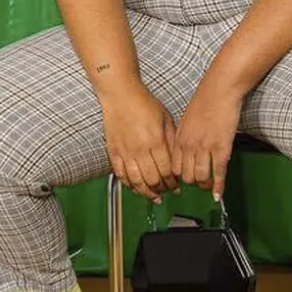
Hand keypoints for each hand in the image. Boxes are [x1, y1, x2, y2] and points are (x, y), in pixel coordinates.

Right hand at [99, 82, 179, 202]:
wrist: (120, 95)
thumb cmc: (143, 104)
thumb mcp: (166, 119)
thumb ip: (172, 141)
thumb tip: (178, 160)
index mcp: (155, 141)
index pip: (166, 172)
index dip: (173, 182)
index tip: (177, 185)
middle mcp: (140, 150)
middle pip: (152, 180)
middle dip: (162, 189)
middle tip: (167, 191)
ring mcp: (125, 152)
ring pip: (136, 182)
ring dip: (146, 192)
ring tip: (154, 195)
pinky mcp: (113, 152)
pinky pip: (121, 175)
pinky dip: (129, 185)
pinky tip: (136, 188)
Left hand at [173, 79, 242, 201]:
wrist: (220, 89)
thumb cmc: (206, 100)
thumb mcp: (186, 120)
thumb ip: (184, 136)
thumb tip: (184, 149)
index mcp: (180, 138)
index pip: (173, 167)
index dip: (178, 178)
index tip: (182, 182)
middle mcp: (189, 145)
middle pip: (185, 176)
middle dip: (191, 184)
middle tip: (198, 185)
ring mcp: (205, 148)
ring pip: (200, 177)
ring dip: (204, 185)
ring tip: (208, 187)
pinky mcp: (221, 148)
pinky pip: (218, 172)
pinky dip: (218, 186)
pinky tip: (218, 194)